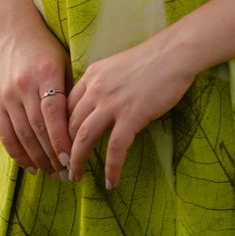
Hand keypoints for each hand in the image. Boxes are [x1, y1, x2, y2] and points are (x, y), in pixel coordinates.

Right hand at [0, 15, 73, 179]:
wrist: (13, 30)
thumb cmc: (47, 48)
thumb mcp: (64, 63)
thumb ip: (71, 93)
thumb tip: (87, 127)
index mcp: (45, 73)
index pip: (52, 114)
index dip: (61, 140)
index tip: (73, 160)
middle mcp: (23, 85)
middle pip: (37, 129)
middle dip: (53, 156)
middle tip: (68, 175)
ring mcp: (6, 94)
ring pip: (22, 135)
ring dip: (38, 159)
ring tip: (53, 175)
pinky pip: (5, 134)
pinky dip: (18, 153)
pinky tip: (31, 166)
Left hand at [66, 36, 196, 189]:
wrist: (175, 53)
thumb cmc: (151, 60)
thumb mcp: (116, 68)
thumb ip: (101, 85)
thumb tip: (94, 108)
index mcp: (90, 76)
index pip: (64, 108)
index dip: (59, 131)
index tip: (59, 147)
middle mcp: (95, 89)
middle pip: (69, 125)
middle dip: (63, 150)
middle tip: (63, 167)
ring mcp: (112, 103)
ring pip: (84, 138)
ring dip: (78, 161)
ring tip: (76, 177)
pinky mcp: (132, 115)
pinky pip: (115, 148)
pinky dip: (111, 168)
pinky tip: (110, 182)